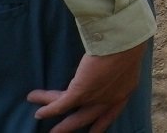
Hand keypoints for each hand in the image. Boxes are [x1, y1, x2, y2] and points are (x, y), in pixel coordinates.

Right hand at [27, 40, 148, 132]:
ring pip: (69, 111)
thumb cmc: (128, 42)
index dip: (101, 123)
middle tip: (58, 132)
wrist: (123, 43)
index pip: (112, 113)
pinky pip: (60, 105)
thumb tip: (112, 59)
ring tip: (38, 116)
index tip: (94, 132)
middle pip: (87, 117)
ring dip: (52, 113)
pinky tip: (39, 112)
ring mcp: (94, 98)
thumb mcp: (127, 58)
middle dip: (72, 125)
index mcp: (124, 90)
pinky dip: (48, 109)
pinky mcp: (80, 93)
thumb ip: (119, 66)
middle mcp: (110, 99)